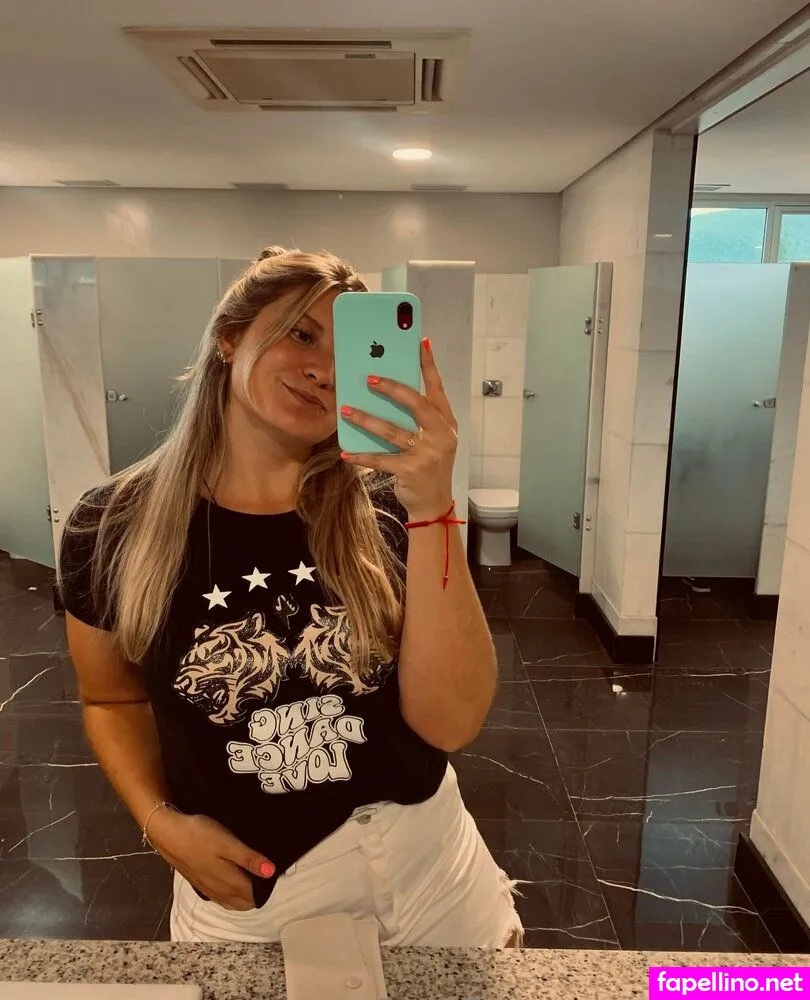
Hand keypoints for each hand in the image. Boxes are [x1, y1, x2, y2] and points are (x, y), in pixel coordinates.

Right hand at [147, 808, 274, 910]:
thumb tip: (272, 872)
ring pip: (232, 901)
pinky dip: (231, 894)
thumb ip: (249, 859)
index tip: (276, 874)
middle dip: (257, 894)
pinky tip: (232, 881)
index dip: (267, 887)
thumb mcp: (228, 843)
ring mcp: (208, 889)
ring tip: (253, 878)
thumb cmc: (200, 835)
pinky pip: (221, 897)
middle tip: (266, 875)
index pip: (255, 895)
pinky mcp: (199, 884)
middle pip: (244, 903)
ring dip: (244, 896)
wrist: (168, 835)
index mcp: (230, 883)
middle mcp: (220, 891)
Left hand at [339, 338, 457, 518]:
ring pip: (392, 430)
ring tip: (346, 410)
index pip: (437, 387)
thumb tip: (389, 391)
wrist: (434, 503)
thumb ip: (419, 418)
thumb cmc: (428, 465)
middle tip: (369, 379)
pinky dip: (361, 456)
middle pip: (416, 403)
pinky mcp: (411, 470)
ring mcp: (427, 453)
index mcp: (446, 422)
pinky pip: (381, 459)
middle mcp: (440, 435)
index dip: (429, 364)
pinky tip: (345, 453)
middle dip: (392, 388)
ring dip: (366, 419)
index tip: (420, 341)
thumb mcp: (432, 439)